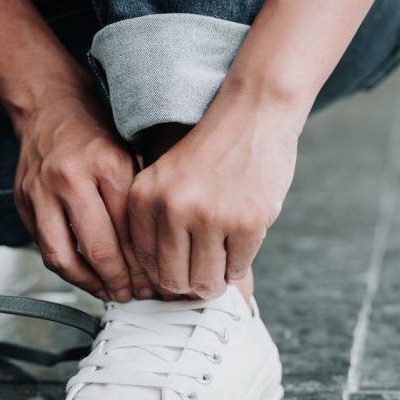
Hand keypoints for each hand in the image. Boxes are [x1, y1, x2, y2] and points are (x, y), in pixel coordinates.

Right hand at [13, 81, 149, 300]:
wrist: (50, 105)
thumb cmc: (97, 132)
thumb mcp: (132, 157)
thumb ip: (142, 200)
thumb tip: (161, 251)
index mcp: (107, 165)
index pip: (129, 229)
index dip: (144, 263)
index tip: (156, 281)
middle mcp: (70, 179)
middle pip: (97, 248)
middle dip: (119, 280)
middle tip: (135, 295)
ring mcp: (40, 192)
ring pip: (63, 256)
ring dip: (88, 283)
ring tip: (109, 293)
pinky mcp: (22, 202)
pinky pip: (44, 248)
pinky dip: (66, 268)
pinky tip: (86, 277)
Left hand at [127, 89, 299, 298]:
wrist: (254, 114)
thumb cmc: (212, 149)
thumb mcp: (166, 177)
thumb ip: (157, 222)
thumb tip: (164, 285)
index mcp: (145, 198)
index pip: (146, 264)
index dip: (166, 275)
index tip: (182, 270)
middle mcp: (173, 209)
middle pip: (174, 280)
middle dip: (191, 285)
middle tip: (205, 276)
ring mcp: (211, 217)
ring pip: (206, 282)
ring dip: (217, 280)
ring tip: (223, 262)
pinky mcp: (246, 223)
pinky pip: (238, 269)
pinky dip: (240, 265)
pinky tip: (242, 244)